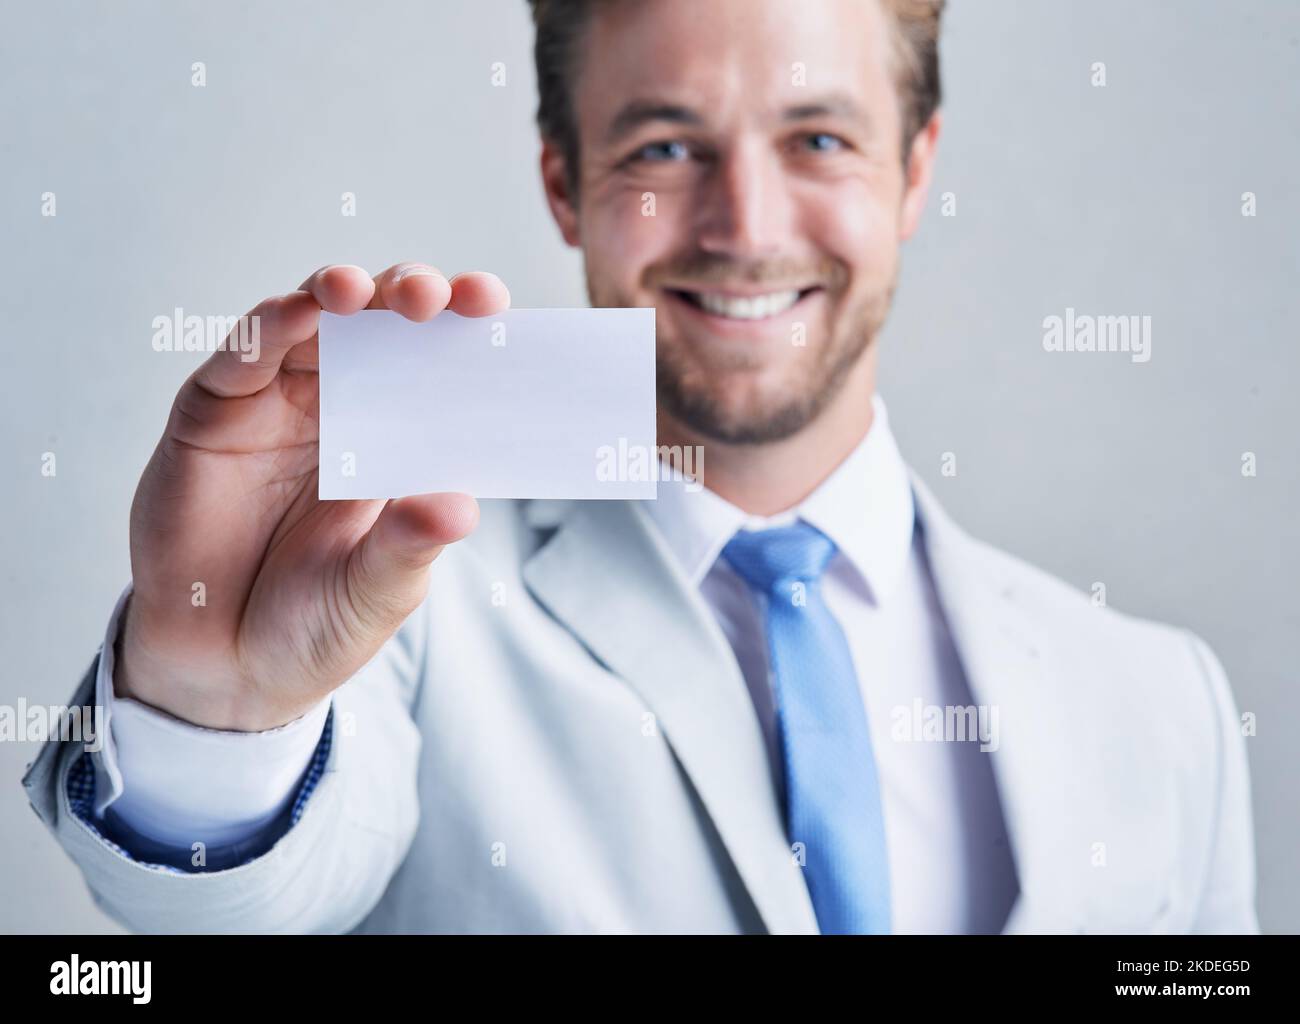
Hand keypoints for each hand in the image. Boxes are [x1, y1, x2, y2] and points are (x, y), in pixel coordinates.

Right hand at [114, 263, 509, 730]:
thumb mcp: (376, 591)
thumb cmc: (313, 623)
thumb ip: (410, 546)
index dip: (463, 328)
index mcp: (395, 439)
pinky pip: (240, 355)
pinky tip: (296, 314)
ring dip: (338, 293)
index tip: (497, 310)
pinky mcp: (211, 414)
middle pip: (378, 323)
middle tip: (435, 299)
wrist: (223, 671)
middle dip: (407, 294)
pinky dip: (268, 326)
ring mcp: (273, 405)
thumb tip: (461, 506)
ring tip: (360, 292)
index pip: (436, 364)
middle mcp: (338, 407)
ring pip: (309, 320)